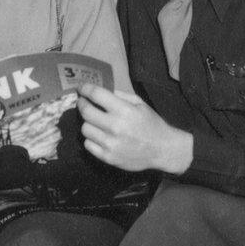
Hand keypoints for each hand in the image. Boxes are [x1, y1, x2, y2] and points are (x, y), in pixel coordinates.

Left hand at [76, 84, 193, 173]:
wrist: (162, 149)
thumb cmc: (151, 124)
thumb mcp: (140, 104)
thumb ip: (120, 95)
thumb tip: (99, 90)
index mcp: (124, 110)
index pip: (96, 95)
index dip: (85, 89)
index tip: (82, 88)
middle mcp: (116, 126)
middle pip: (85, 112)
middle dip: (81, 104)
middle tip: (82, 102)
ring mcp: (111, 144)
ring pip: (85, 129)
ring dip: (87, 123)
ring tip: (95, 122)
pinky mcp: (108, 157)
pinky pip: (88, 144)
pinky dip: (91, 138)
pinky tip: (99, 135)